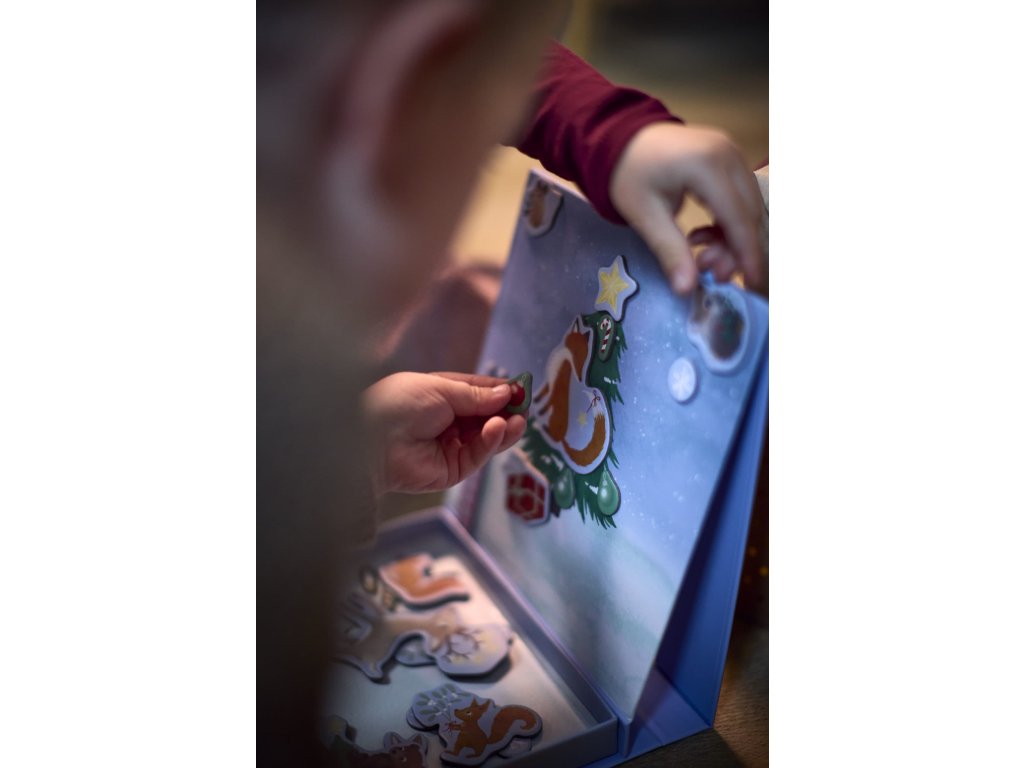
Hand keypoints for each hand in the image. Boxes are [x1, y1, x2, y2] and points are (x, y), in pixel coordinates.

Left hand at [362, 372, 526, 493]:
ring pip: (487, 438)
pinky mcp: (453, 470)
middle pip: (486, 417)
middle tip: (525, 407)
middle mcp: (448, 421)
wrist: (371, 440)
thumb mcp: (441, 389)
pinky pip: (478, 455)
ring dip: (504, 428)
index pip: (477, 392)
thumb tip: (506, 392)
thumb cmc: (399, 404)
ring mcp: (451, 446)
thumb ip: (476, 395)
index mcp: (441, 396)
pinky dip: (491, 442)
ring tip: (517, 420)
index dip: (499, 390)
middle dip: (506, 411)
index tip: (521, 388)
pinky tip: (498, 429)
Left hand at [610, 122, 765, 294]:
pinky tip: (702, 235)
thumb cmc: (629, 173)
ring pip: (748, 206)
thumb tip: (686, 289)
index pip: (738, 216)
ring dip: (732, 237)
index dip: (746, 252)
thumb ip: (670, 250)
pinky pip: (740, 196)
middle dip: (736, 248)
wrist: (620, 138)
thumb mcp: (645, 215)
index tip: (750, 282)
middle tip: (711, 273)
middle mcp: (728, 154)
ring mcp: (732, 152)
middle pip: (749, 212)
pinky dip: (728, 222)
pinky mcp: (729, 157)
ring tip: (702, 257)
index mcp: (707, 165)